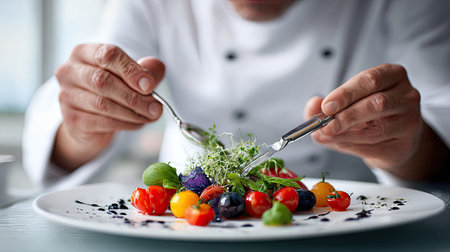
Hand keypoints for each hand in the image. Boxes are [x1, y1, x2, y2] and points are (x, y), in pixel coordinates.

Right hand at [53, 44, 164, 170]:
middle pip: (103, 81)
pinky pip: (102, 122)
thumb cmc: (113, 89)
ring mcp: (66, 96)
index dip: (131, 70)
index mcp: (84, 52)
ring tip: (150, 116)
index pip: (107, 55)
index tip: (150, 85)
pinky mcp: (71, 119)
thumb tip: (149, 79)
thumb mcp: (133, 75)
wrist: (91, 119)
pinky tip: (138, 123)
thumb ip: (147, 71)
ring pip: (103, 104)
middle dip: (134, 96)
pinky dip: (125, 124)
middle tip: (156, 107)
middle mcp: (70, 71)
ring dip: (132, 112)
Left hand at [305, 64, 446, 179]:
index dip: (346, 93)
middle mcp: (406, 96)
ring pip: (376, 129)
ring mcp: (410, 121)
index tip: (327, 106)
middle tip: (326, 125)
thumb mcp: (345, 103)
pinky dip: (352, 146)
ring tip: (327, 134)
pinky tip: (339, 142)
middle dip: (346, 116)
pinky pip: (375, 147)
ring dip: (345, 134)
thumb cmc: (368, 114)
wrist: (391, 139)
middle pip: (376, 104)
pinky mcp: (404, 145)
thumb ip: (324, 104)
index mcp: (392, 76)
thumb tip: (313, 105)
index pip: (370, 80)